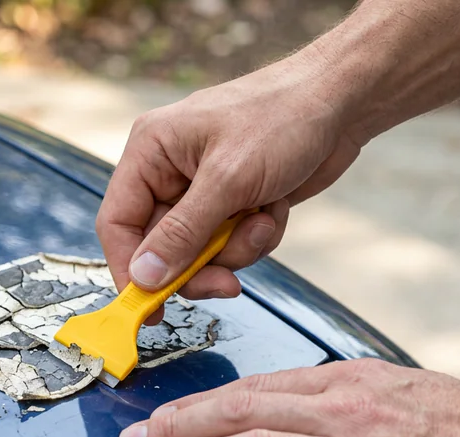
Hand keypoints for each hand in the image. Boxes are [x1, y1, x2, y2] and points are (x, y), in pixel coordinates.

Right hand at [96, 50, 364, 322]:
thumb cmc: (282, 119)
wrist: (341, 103)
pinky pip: (231, 244)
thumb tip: (142, 277)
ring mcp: (202, 189)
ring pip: (200, 252)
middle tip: (227, 284)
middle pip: (160, 248)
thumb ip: (181, 233)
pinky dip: (256, 237)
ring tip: (262, 220)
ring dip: (236, 249)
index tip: (149, 310)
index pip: (117, 224)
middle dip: (199, 265)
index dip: (130, 270)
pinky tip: (275, 209)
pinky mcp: (233, 202)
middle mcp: (169, 172)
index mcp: (151, 152)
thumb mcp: (228, 180)